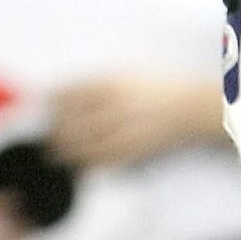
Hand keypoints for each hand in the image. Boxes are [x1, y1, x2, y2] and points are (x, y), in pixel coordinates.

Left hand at [48, 76, 222, 166]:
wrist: (194, 106)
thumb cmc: (159, 87)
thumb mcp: (126, 72)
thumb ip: (95, 82)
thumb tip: (61, 93)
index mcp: (112, 81)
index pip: (68, 92)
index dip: (52, 102)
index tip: (46, 107)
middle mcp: (117, 104)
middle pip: (73, 120)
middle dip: (55, 130)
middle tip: (48, 135)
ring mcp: (127, 127)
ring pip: (86, 144)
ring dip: (66, 151)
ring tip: (56, 153)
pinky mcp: (137, 148)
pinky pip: (105, 159)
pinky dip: (88, 164)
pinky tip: (79, 167)